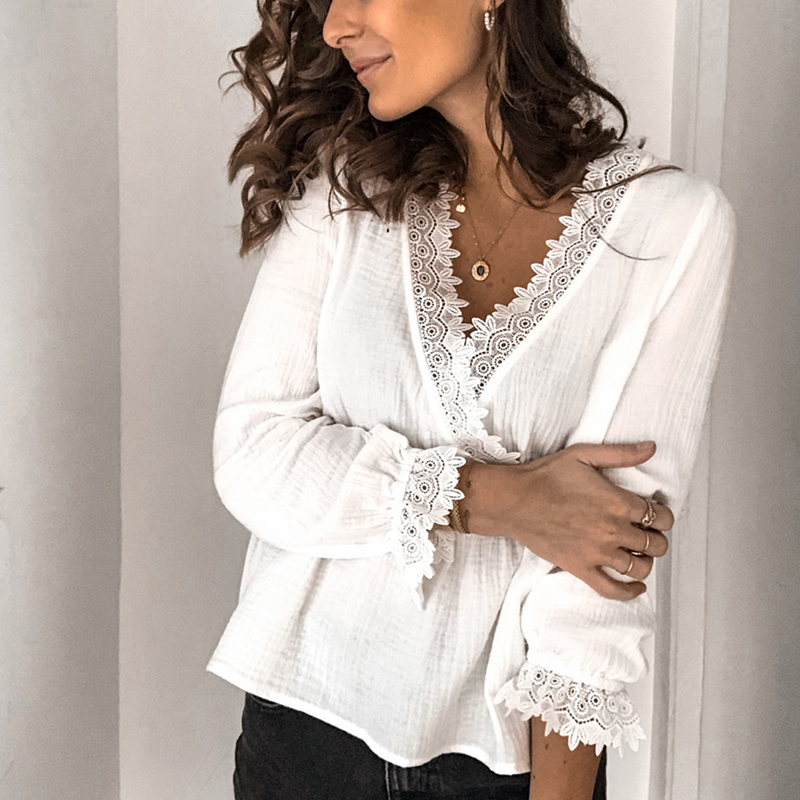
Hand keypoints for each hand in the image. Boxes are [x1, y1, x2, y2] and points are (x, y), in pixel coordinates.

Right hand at [461, 441, 672, 599]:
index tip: (657, 513)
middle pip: (655, 544)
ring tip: (640, 553)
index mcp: (617, 502)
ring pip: (640, 567)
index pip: (661, 517)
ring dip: (646, 561)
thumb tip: (651, 447)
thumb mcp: (583, 455)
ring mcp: (597, 553)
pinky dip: (630, 592)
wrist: (514, 500)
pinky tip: (637, 586)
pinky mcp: (580, 568)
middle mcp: (612, 530)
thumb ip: (621, 454)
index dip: (664, 516)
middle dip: (657, 538)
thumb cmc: (545, 476)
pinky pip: (612, 590)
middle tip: (648, 532)